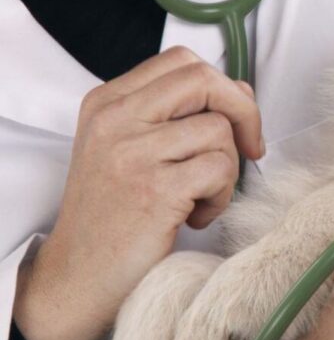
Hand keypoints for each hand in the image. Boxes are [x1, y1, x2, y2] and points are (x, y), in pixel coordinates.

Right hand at [13, 47, 264, 339]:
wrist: (78, 277)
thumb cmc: (114, 217)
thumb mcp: (131, 152)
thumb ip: (177, 117)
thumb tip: (240, 90)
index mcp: (108, 103)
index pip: (182, 62)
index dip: (223, 86)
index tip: (235, 123)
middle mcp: (115, 120)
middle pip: (204, 80)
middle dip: (244, 114)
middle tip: (249, 150)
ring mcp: (132, 153)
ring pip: (220, 131)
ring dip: (227, 170)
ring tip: (200, 199)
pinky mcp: (154, 189)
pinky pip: (220, 170)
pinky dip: (221, 198)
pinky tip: (195, 217)